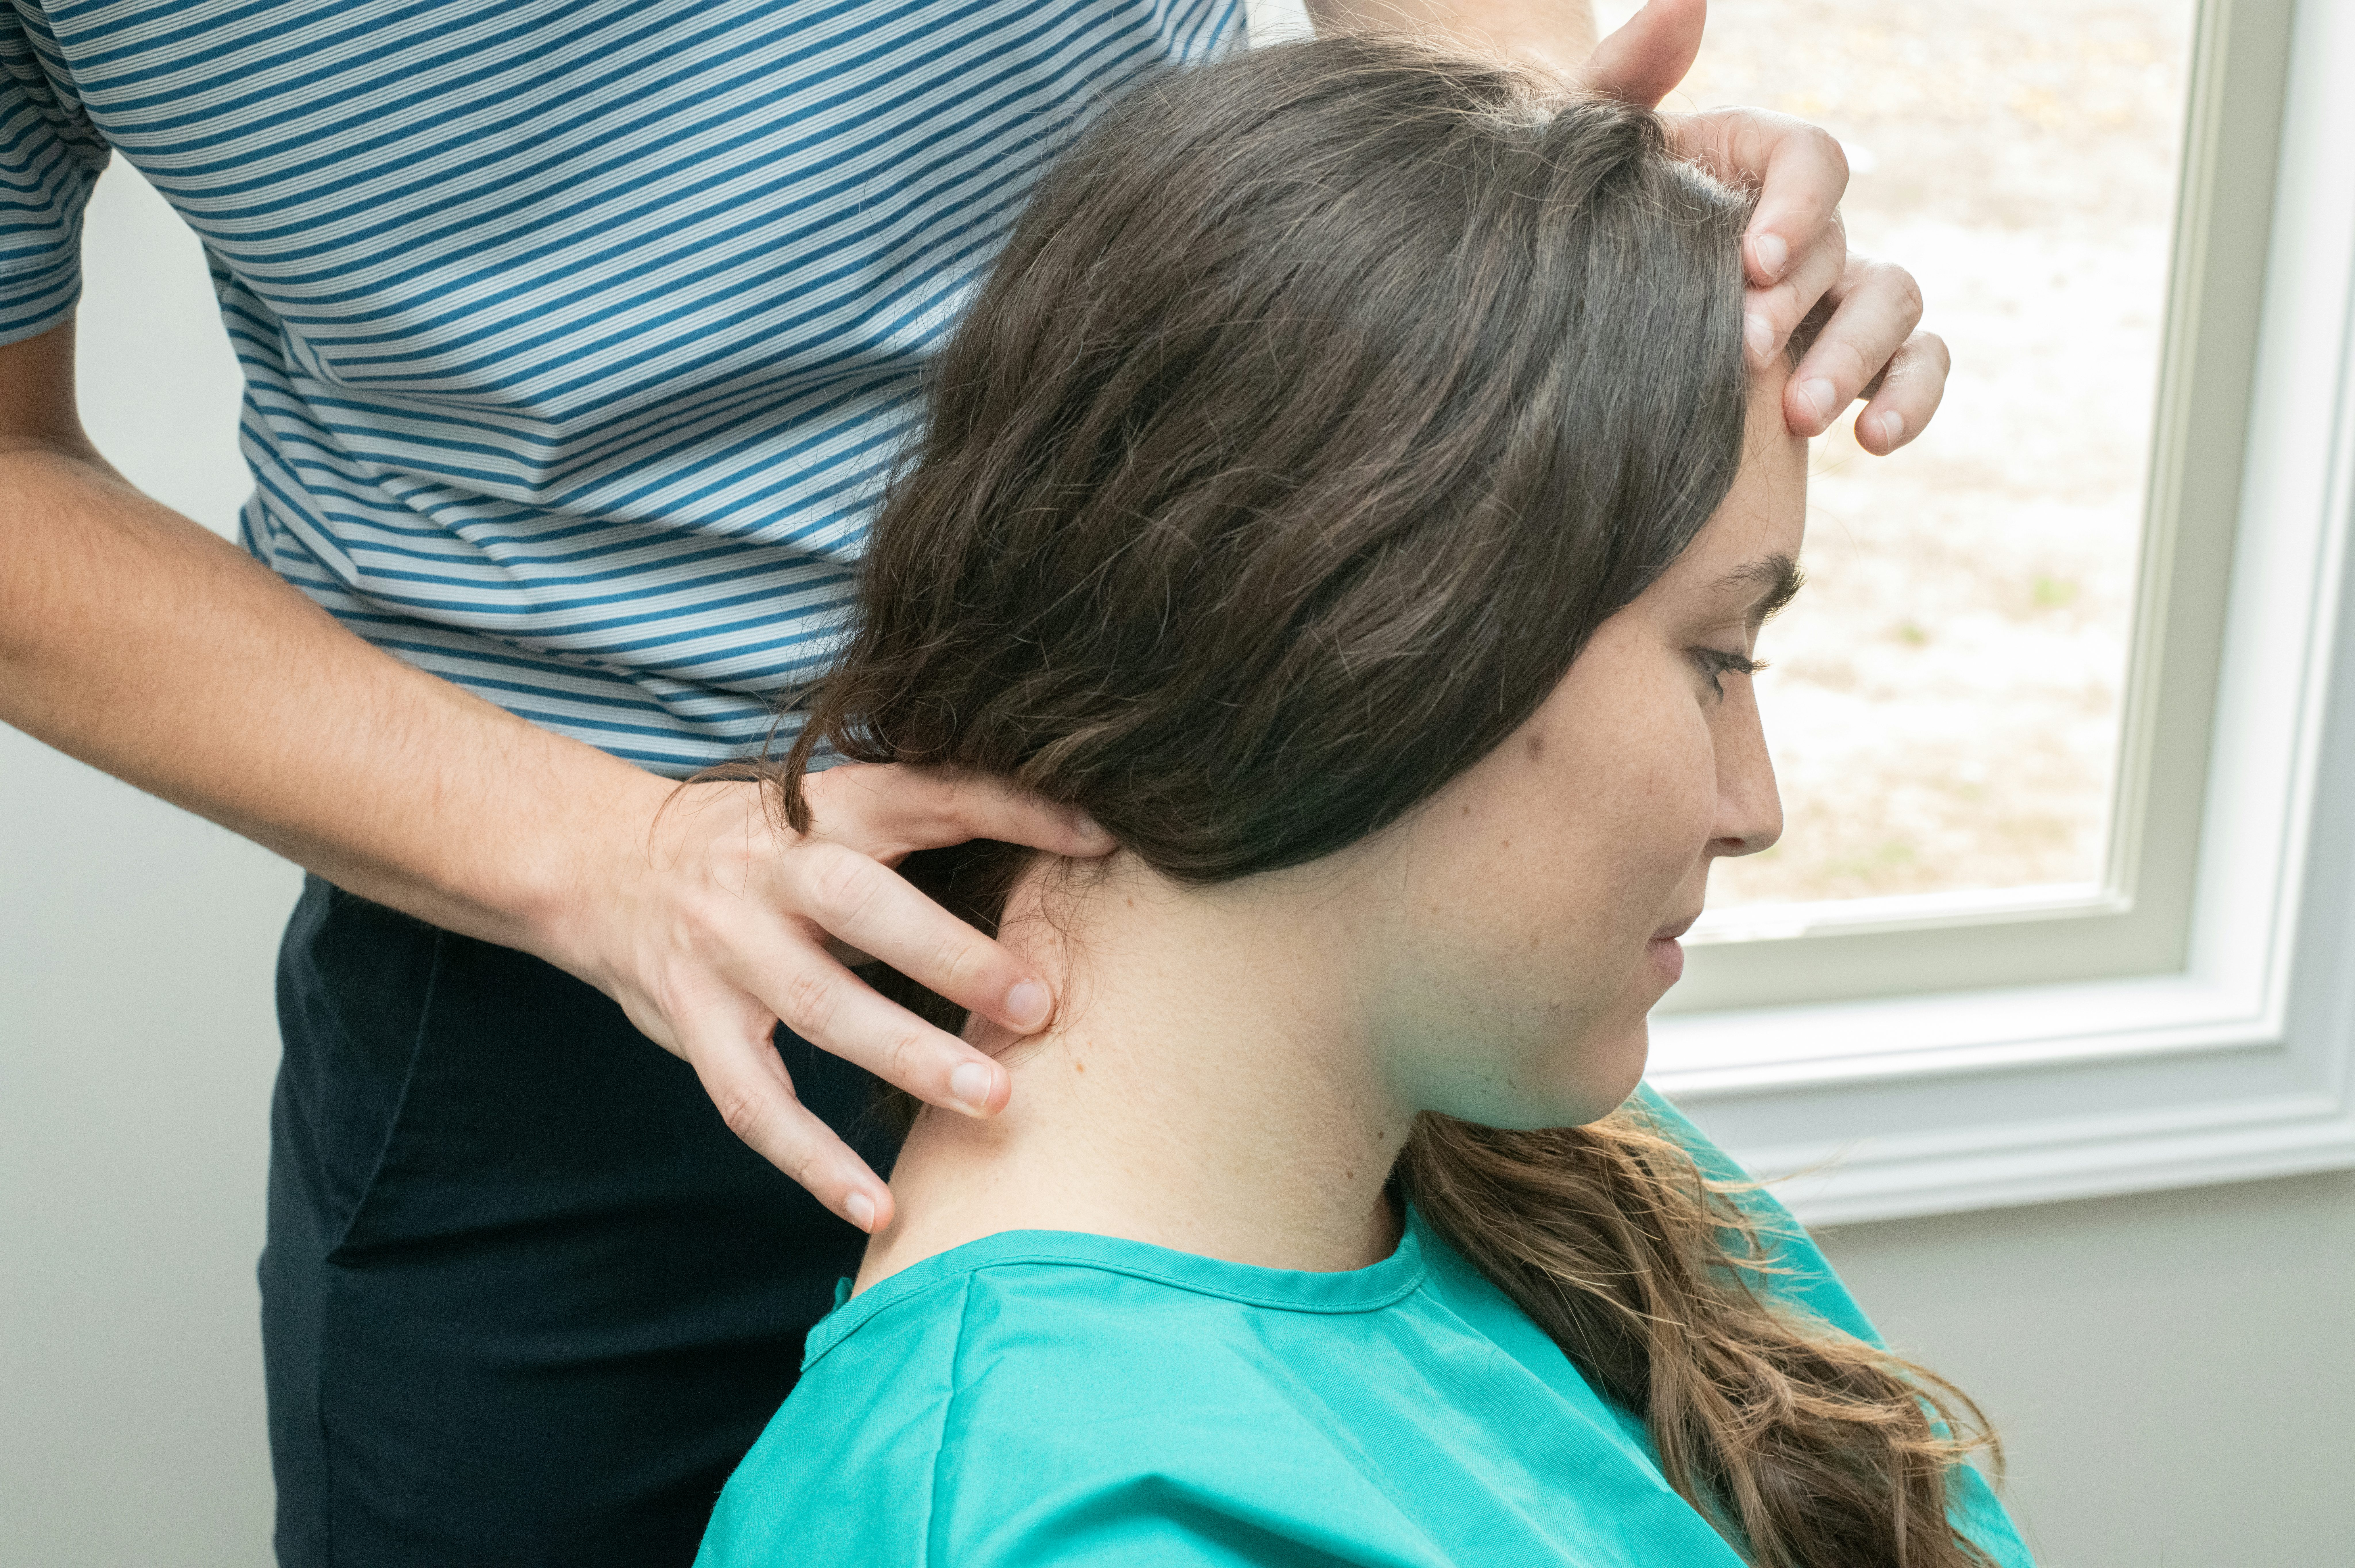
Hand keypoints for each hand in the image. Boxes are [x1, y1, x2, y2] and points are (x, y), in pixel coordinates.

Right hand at [545, 763, 1113, 1233]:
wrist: (603, 863)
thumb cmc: (758, 845)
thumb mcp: (833, 811)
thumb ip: (929, 820)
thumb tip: (1072, 834)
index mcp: (823, 810)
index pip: (928, 796)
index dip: (1014, 811)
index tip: (1100, 839)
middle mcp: (772, 876)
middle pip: (863, 908)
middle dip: (952, 957)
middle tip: (1040, 1005)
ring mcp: (726, 954)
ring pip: (820, 1008)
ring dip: (908, 1058)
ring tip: (993, 1102)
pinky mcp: (695, 1027)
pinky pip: (755, 1106)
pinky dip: (815, 1163)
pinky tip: (879, 1208)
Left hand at [1580, 0, 1949, 451]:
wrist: (1574, 318)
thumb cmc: (1588, 223)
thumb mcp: (1590, 152)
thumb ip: (1629, 75)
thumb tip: (1686, 1)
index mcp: (1758, 169)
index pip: (1811, 161)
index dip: (1796, 205)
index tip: (1750, 260)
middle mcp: (1811, 230)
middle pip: (1844, 247)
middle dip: (1803, 304)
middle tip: (1748, 353)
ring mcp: (1839, 297)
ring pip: (1894, 308)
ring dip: (1858, 360)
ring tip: (1800, 416)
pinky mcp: (1854, 364)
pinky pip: (1917, 368)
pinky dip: (1912, 399)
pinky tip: (1872, 443)